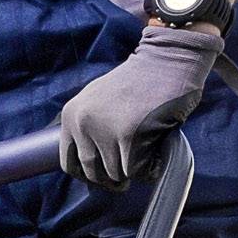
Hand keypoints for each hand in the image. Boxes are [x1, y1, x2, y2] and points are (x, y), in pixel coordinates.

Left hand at [58, 26, 220, 190]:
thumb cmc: (138, 82)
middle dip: (113, 178)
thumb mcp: (98, 99)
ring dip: (133, 171)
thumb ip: (88, 126)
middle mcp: (82, 124)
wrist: (168, 60)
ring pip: (116, 174)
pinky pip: (136, 170)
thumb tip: (89, 166)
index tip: (104, 174)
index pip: (69, 163)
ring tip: (145, 152)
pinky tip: (156, 154)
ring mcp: (104, 131)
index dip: (89, 174)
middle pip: (94, 173)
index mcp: (71, 115)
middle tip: (128, 170)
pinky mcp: (128, 137)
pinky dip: (149, 168)